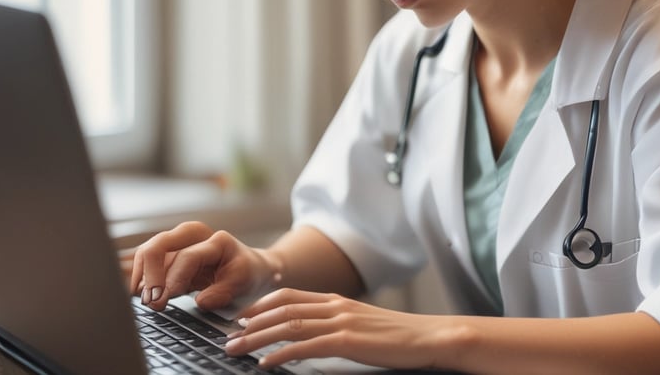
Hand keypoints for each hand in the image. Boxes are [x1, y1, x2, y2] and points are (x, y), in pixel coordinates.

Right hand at [125, 221, 279, 310]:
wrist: (251, 269)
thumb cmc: (247, 274)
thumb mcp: (243, 282)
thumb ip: (222, 292)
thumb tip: (200, 301)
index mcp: (214, 240)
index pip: (185, 257)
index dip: (172, 280)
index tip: (163, 301)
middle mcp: (192, 236)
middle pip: (157, 247)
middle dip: (149, 276)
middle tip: (150, 302)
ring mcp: (178, 244)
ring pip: (146, 255)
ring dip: (142, 278)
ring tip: (147, 302)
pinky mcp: (169, 256)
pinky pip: (146, 264)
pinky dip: (142, 280)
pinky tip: (145, 296)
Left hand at [225, 288, 454, 371]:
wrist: (430, 336)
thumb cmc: (399, 335)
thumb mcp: (363, 322)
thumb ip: (338, 322)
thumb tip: (314, 333)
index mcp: (337, 300)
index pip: (290, 296)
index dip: (261, 305)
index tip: (242, 316)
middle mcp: (335, 306)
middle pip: (282, 309)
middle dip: (251, 323)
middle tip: (229, 335)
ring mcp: (342, 322)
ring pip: (289, 325)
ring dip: (257, 337)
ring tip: (237, 349)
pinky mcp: (349, 341)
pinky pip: (307, 346)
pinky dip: (282, 354)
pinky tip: (266, 363)